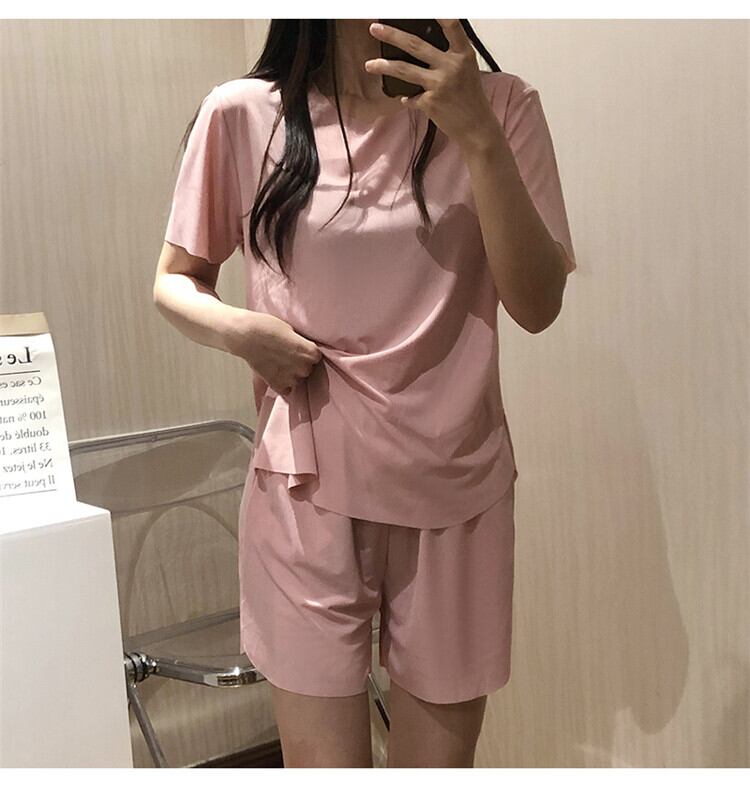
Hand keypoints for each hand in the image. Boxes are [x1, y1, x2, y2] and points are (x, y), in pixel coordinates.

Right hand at [232, 311, 321, 396]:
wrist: (245, 335)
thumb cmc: (266, 327)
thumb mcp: (291, 330)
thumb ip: (300, 343)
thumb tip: (303, 349)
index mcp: (310, 352)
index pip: (316, 357)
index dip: (307, 353)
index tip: (298, 349)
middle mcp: (304, 367)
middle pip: (308, 368)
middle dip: (299, 363)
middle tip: (285, 355)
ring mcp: (291, 378)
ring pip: (297, 380)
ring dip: (291, 374)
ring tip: (277, 363)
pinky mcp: (277, 385)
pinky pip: (287, 389)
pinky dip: (282, 384)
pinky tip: (275, 373)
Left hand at [365, 19, 499, 148]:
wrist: (476, 128)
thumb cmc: (470, 99)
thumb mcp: (467, 71)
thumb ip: (449, 57)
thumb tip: (420, 49)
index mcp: (463, 54)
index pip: (451, 25)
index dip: (437, 13)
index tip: (422, 7)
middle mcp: (452, 66)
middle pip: (416, 45)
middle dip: (392, 35)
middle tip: (375, 29)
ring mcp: (440, 84)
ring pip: (404, 70)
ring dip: (384, 66)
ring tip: (369, 64)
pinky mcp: (430, 102)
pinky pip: (410, 97)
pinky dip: (407, 99)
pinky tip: (407, 99)